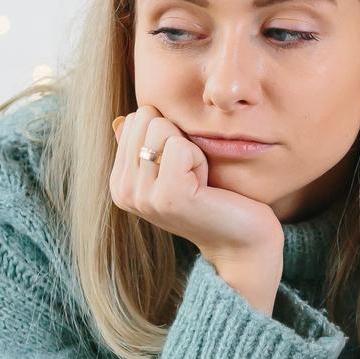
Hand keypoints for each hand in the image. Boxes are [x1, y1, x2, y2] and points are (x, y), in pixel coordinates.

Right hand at [111, 107, 283, 313]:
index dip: (168, 134)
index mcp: (119, 182)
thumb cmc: (212, 198)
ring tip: (197, 181)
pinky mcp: (168, 196)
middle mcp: (123, 191)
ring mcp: (143, 196)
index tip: (180, 168)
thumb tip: (122, 119)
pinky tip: (204, 187)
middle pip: (146, 118)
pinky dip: (200, 159)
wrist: (240, 240)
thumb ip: (145, 144)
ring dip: (189, 149)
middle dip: (177, 138)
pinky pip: (180, 146)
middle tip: (190, 174)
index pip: (135, 119)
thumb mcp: (171, 167)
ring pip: (161, 128)